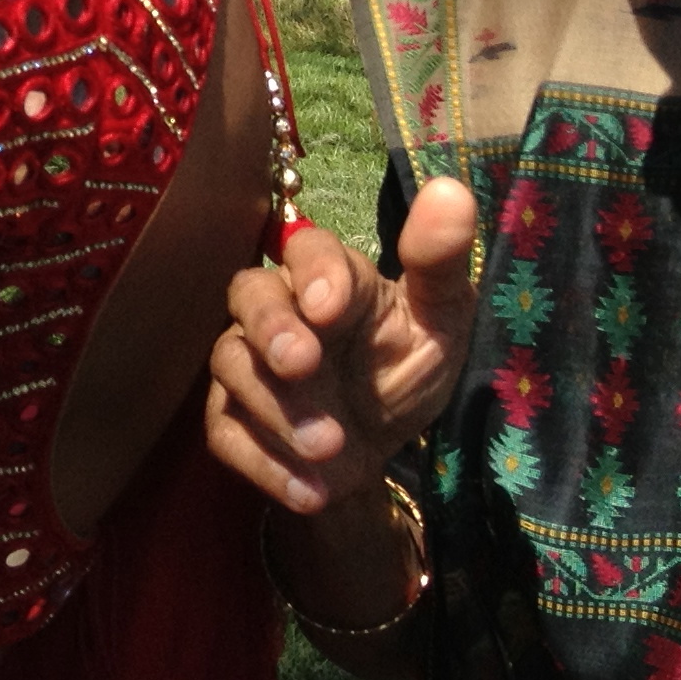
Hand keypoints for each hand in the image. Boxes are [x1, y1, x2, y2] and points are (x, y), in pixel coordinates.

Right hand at [206, 178, 479, 513]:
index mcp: (328, 277)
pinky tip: (311, 490)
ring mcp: (246, 365)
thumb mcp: (440, 321)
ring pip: (232, 365)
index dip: (313, 272)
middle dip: (271, 329)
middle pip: (247, 295)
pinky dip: (265, 464)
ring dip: (276, 408)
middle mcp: (276, 310)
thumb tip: (454, 189)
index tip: (331, 306)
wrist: (378, 447)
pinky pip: (226, 434)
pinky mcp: (230, 419)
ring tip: (330, 447)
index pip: (305, 250)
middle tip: (302, 364)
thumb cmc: (404, 365)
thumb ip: (439, 263)